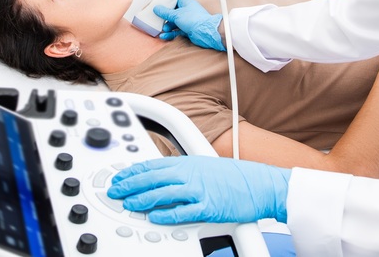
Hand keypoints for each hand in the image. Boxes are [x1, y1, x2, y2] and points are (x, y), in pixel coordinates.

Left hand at [107, 156, 289, 224]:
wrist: (262, 184)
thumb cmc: (237, 177)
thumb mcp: (205, 166)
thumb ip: (183, 171)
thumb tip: (163, 178)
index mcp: (188, 162)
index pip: (152, 165)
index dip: (132, 172)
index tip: (119, 178)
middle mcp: (191, 173)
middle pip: (152, 177)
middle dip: (129, 185)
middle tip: (115, 191)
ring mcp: (199, 189)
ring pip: (163, 193)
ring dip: (142, 199)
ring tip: (129, 204)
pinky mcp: (208, 206)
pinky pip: (182, 212)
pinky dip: (166, 214)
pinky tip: (154, 216)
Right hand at [154, 0, 224, 50]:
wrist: (206, 32)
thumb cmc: (195, 20)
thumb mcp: (176, 15)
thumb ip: (165, 12)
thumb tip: (157, 8)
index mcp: (186, 2)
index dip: (167, 1)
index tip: (159, 4)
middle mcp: (187, 11)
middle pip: (173, 12)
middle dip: (165, 16)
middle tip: (158, 18)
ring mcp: (188, 21)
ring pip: (174, 22)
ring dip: (167, 26)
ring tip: (163, 29)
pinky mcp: (188, 30)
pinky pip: (177, 31)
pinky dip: (171, 33)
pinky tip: (164, 35)